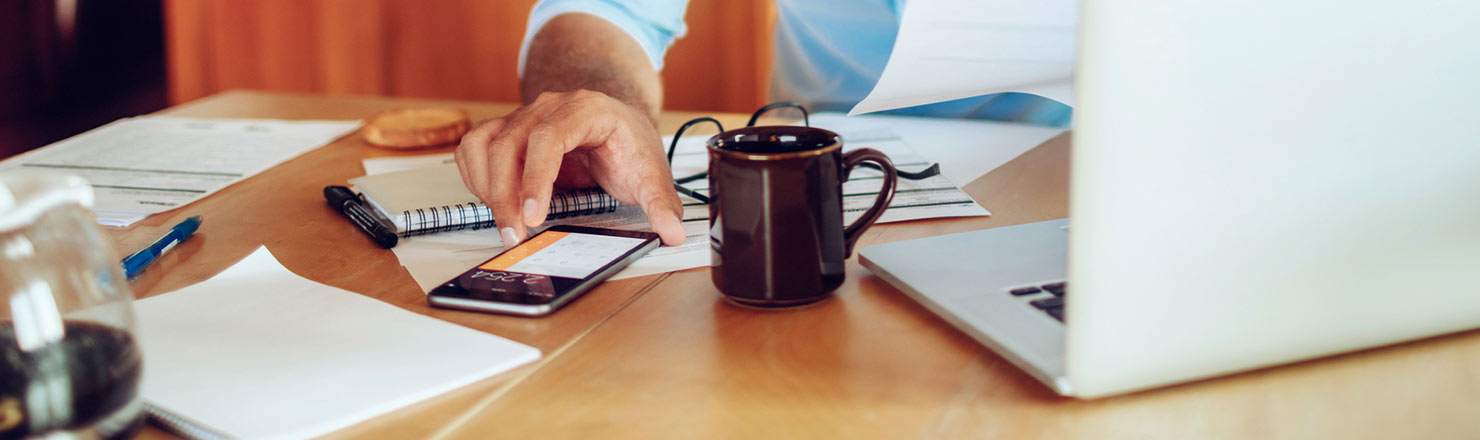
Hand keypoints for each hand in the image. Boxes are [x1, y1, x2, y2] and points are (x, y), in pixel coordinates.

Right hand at [454, 90, 685, 246]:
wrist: (615, 124)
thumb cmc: (628, 144)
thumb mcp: (651, 172)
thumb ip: (662, 203)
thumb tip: (672, 233)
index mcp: (585, 109)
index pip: (548, 136)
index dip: (536, 176)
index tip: (534, 214)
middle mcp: (548, 107)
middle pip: (509, 144)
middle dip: (506, 195)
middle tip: (515, 235)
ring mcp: (522, 117)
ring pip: (486, 146)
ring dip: (488, 190)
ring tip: (507, 226)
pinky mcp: (506, 132)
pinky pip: (475, 149)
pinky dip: (476, 178)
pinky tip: (495, 204)